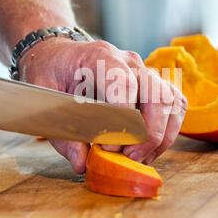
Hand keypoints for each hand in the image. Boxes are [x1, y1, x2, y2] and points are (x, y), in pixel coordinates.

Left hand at [19, 38, 186, 173]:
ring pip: (171, 101)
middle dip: (148, 133)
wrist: (61, 54)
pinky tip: (149, 149)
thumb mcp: (43, 95)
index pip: (124, 83)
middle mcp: (129, 61)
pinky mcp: (153, 84)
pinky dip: (169, 131)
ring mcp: (145, 71)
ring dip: (161, 136)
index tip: (108, 146)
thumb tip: (82, 163)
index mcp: (100, 56)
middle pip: (156, 94)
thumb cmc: (52, 70)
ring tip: (139, 158)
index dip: (123, 118)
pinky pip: (175, 105)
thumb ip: (61, 130)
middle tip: (128, 158)